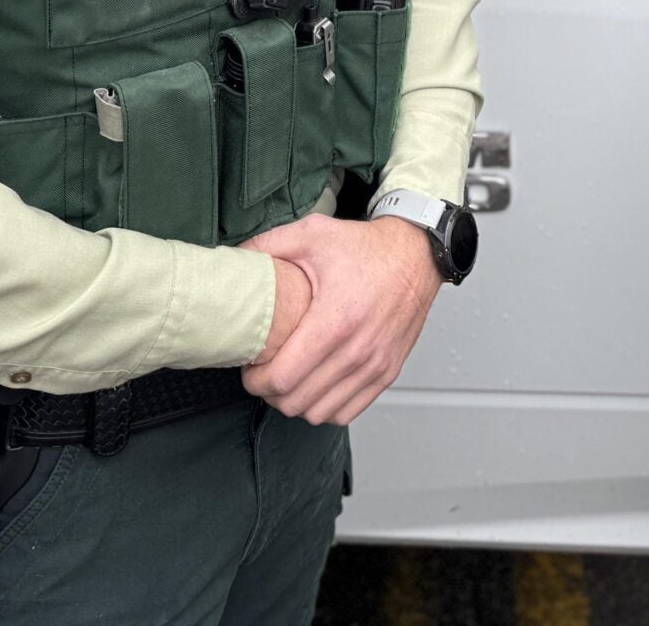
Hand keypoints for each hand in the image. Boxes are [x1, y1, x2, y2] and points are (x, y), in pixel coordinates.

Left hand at [240, 214, 441, 425]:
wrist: (416, 255)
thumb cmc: (367, 247)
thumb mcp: (312, 234)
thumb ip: (267, 245)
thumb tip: (233, 259)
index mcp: (335, 321)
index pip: (282, 378)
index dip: (256, 381)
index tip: (250, 368)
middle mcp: (357, 350)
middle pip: (297, 402)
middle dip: (270, 393)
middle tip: (263, 374)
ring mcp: (375, 365)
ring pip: (320, 413)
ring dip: (297, 403)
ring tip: (288, 380)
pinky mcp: (387, 372)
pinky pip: (347, 412)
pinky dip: (326, 408)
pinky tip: (315, 386)